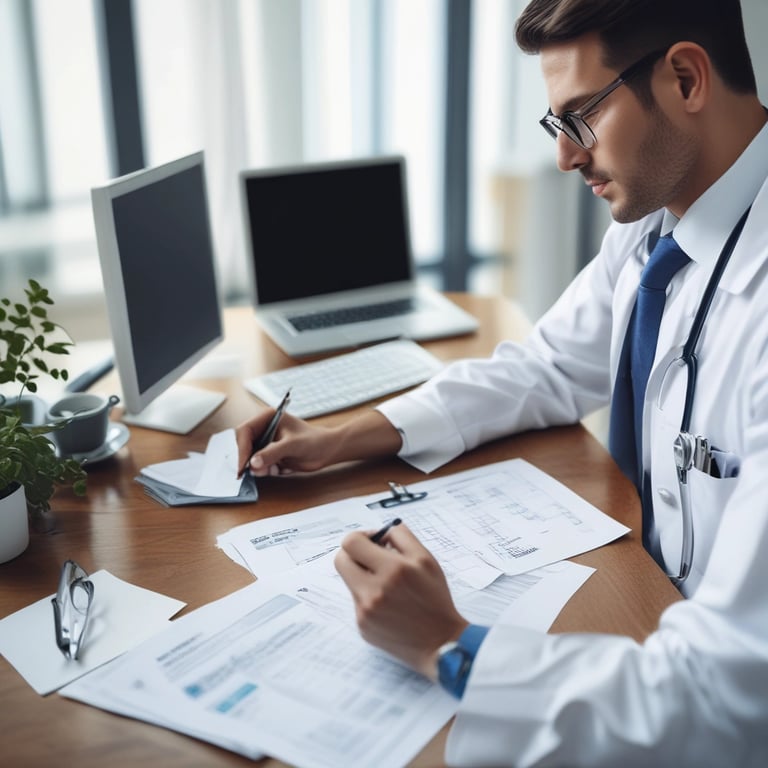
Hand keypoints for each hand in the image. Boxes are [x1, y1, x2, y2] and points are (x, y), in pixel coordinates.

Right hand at [236, 409, 403, 476]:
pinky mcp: (271, 454)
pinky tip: (280, 469)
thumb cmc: (315, 441)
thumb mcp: (293, 446)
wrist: (329, 451)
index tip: (243, 465)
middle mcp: (265, 428)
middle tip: (250, 473)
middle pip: (245, 445)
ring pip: (251, 457)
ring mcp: (267, 442)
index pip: (245, 431)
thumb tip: (253, 463)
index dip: (242, 448)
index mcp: (268, 417)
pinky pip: (259, 464)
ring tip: (274, 469)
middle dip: (248, 459)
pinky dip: (266, 470)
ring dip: (258, 466)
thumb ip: (272, 453)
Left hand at [334, 523, 467, 678]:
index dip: (361, 537)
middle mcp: (374, 591)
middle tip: (371, 558)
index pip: (351, 542)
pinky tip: (389, 606)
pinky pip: (357, 601)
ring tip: (386, 584)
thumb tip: (380, 532)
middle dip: (354, 554)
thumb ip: (402, 537)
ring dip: (363, 576)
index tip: (374, 542)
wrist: (440, 643)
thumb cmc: (435, 599)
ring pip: (350, 580)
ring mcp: (365, 611)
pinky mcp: (362, 626)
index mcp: (393, 569)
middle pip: (340, 560)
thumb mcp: (427, 560)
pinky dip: (369, 597)